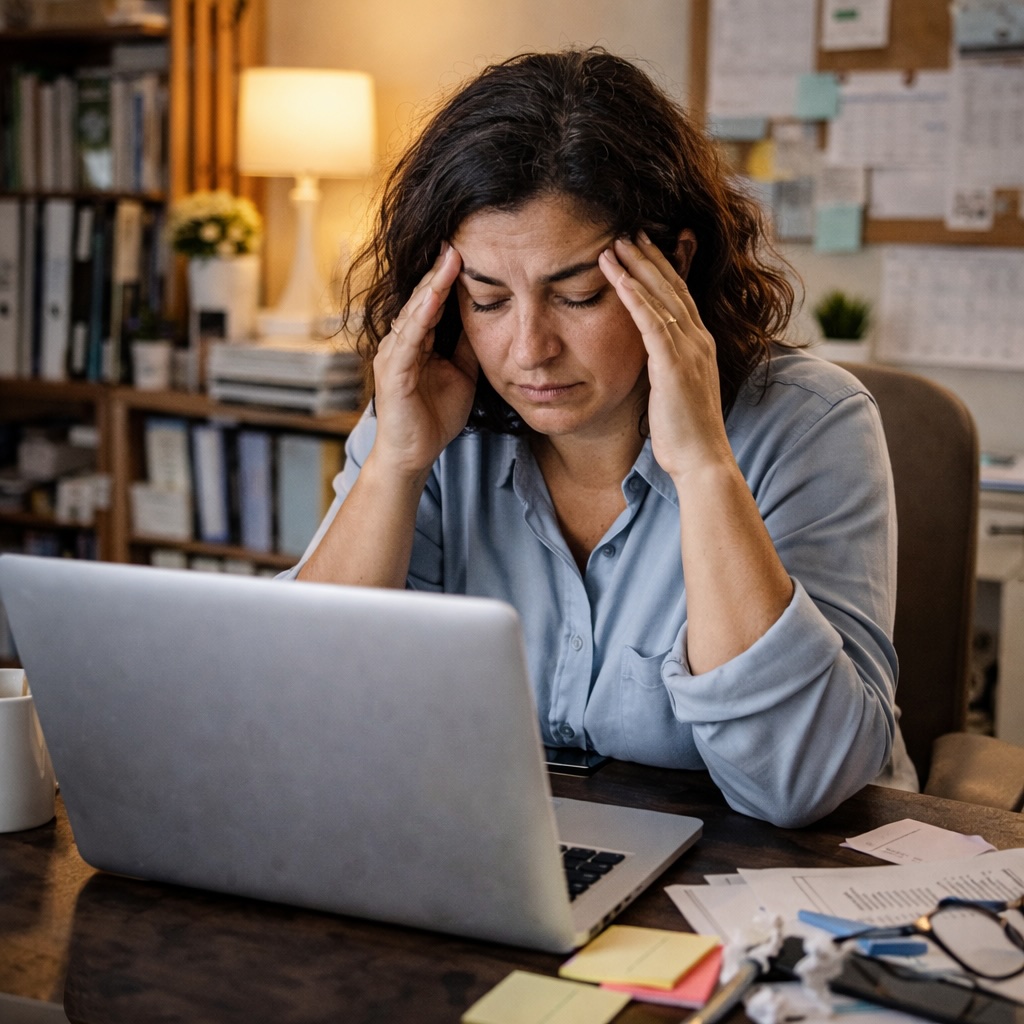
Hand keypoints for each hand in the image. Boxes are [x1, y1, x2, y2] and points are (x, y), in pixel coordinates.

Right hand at [371, 243, 478, 477]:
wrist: (413, 456)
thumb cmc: (434, 417)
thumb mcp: (462, 374)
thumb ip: (468, 347)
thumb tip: (490, 318)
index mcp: (416, 342)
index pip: (432, 301)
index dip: (448, 276)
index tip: (468, 249)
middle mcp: (400, 342)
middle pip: (421, 298)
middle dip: (440, 269)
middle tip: (458, 238)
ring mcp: (393, 355)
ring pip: (415, 311)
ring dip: (432, 283)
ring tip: (450, 256)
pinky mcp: (392, 372)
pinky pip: (409, 337)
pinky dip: (422, 313)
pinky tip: (435, 294)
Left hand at [598, 233, 732, 481]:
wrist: (702, 460)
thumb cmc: (687, 435)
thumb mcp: (676, 393)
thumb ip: (668, 371)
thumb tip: (654, 365)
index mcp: (700, 347)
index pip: (680, 298)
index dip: (662, 271)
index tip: (643, 249)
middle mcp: (699, 341)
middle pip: (672, 288)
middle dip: (649, 258)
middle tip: (628, 232)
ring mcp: (689, 351)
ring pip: (662, 298)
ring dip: (637, 269)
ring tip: (615, 244)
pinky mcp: (674, 365)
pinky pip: (652, 323)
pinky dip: (635, 297)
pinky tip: (619, 278)